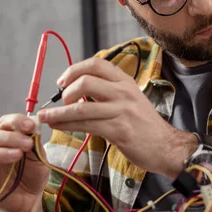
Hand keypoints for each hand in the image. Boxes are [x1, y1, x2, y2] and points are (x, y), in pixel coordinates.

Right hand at [0, 114, 49, 211]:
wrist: (30, 200)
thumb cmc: (33, 175)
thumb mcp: (40, 159)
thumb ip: (35, 145)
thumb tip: (34, 128)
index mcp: (7, 138)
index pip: (5, 123)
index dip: (16, 121)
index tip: (31, 125)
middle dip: (10, 137)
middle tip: (27, 143)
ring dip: (0, 152)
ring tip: (18, 155)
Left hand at [37, 58, 192, 177]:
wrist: (166, 147)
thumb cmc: (146, 126)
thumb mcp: (131, 101)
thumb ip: (109, 93)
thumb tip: (79, 91)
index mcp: (125, 82)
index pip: (96, 64)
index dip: (74, 69)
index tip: (62, 81)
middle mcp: (123, 92)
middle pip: (86, 81)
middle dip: (66, 92)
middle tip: (60, 102)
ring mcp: (121, 111)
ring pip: (81, 108)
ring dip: (58, 113)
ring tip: (45, 117)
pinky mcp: (118, 130)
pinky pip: (86, 126)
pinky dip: (67, 126)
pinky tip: (58, 127)